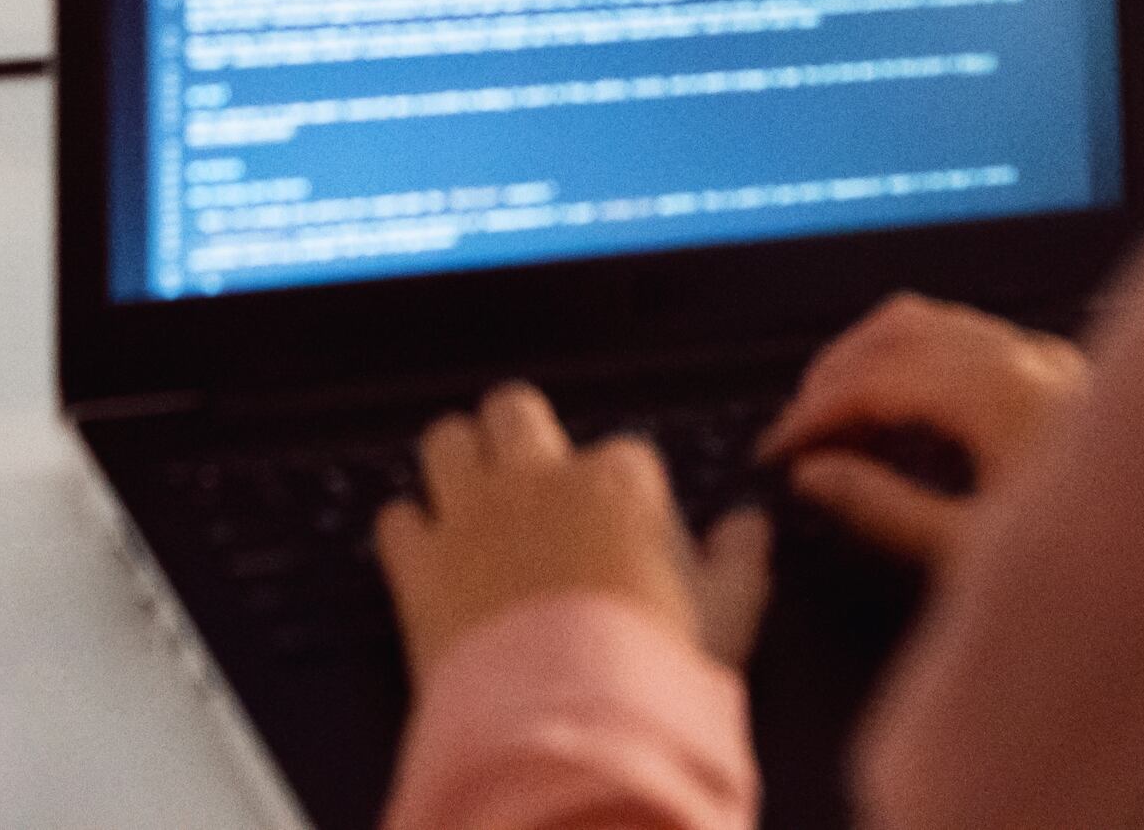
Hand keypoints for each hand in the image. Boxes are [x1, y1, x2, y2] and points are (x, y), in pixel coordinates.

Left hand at [373, 382, 771, 680]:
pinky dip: (410, 537)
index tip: (624, 527)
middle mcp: (538, 480)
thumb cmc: (650, 679)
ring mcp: (471, 516)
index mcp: (617, 484)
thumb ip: (739, 564)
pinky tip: (429, 562)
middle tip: (532, 484)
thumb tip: (748, 530)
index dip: (623, 491)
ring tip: (474, 506)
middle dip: (520, 438)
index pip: (623, 453)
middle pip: (516, 409)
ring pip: (446, 440)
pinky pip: (395, 519)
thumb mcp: (726, 623)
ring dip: (458, 468)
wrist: (569, 735)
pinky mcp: (418, 564)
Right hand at [755, 293, 1088, 569]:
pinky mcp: (1073, 375)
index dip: (810, 411)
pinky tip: (916, 407)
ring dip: (877, 355)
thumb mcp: (975, 556)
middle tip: (795, 426)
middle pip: (898, 327)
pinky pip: (976, 338)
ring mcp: (1055, 359)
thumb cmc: (1112, 569)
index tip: (777, 450)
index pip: (872, 376)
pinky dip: (923, 359)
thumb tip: (818, 476)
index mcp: (996, 390)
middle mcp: (1028, 357)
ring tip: (842, 410)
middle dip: (834, 372)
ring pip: (938, 321)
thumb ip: (885, 508)